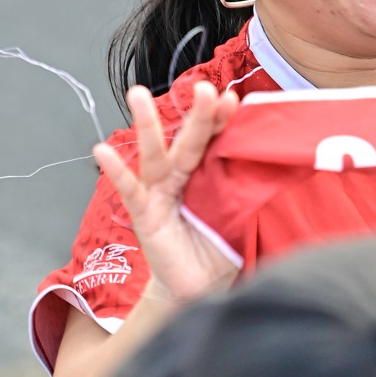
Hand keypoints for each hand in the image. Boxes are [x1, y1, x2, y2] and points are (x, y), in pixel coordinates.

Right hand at [93, 81, 240, 302]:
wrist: (202, 287)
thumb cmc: (220, 246)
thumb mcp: (238, 216)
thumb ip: (246, 190)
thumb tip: (273, 163)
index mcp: (207, 172)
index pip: (215, 140)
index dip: (222, 121)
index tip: (232, 100)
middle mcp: (182, 176)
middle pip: (190, 141)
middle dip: (197, 115)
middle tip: (205, 89)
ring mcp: (160, 193)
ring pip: (154, 156)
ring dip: (146, 125)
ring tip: (137, 94)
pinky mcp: (144, 215)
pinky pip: (130, 190)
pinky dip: (117, 171)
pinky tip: (103, 151)